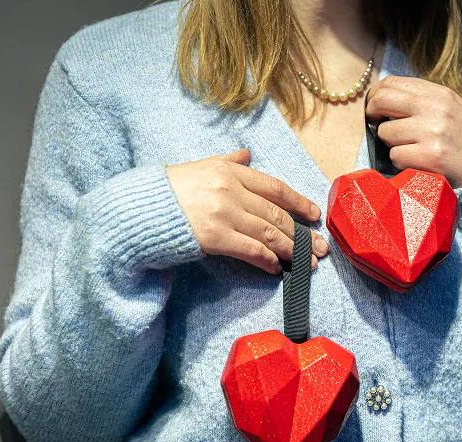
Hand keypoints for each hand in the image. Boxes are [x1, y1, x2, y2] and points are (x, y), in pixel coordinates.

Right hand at [166, 149, 328, 273]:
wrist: (141, 208)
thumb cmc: (170, 189)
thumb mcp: (201, 166)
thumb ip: (228, 161)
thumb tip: (247, 153)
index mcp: (231, 171)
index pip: (275, 188)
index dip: (299, 202)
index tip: (314, 215)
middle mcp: (231, 191)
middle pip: (277, 215)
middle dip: (302, 234)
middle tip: (320, 248)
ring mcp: (225, 214)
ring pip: (269, 234)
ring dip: (291, 250)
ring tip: (306, 263)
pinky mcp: (215, 238)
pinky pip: (251, 251)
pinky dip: (268, 260)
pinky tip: (276, 268)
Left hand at [365, 76, 461, 187]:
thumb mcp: (450, 109)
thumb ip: (420, 101)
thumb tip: (380, 99)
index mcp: (439, 93)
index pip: (391, 83)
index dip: (375, 95)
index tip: (375, 109)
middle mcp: (436, 108)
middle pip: (382, 101)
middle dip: (372, 115)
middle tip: (376, 126)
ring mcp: (433, 132)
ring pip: (385, 133)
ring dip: (391, 145)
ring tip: (409, 150)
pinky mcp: (431, 156)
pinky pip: (395, 156)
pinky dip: (401, 163)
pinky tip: (417, 164)